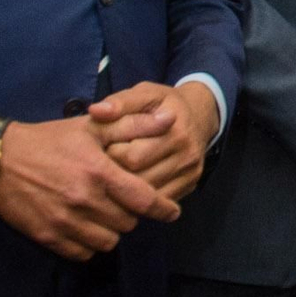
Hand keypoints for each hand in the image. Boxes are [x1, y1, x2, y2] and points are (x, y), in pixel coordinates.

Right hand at [0, 114, 180, 261]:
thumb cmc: (49, 139)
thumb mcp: (92, 126)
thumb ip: (133, 125)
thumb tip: (168, 119)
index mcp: (99, 173)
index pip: (144, 200)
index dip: (164, 208)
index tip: (173, 212)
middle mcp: (84, 201)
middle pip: (128, 223)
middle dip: (132, 214)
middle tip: (125, 203)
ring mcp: (65, 222)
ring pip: (107, 242)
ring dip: (112, 231)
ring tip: (106, 215)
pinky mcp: (48, 237)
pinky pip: (82, 253)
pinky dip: (89, 244)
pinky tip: (86, 227)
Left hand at [92, 81, 219, 201]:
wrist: (200, 115)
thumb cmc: (164, 104)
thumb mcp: (145, 94)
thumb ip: (120, 102)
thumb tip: (95, 111)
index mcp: (174, 129)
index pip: (130, 156)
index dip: (108, 155)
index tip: (100, 148)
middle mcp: (186, 153)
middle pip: (138, 178)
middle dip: (115, 175)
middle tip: (102, 166)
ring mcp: (190, 173)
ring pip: (148, 196)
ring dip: (126, 191)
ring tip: (113, 177)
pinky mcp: (190, 186)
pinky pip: (159, 202)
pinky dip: (141, 200)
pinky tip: (130, 188)